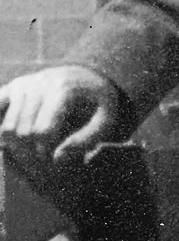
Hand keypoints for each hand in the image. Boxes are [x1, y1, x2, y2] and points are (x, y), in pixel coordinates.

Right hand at [0, 65, 121, 167]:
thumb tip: (58, 158)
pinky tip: (10, 144)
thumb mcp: (107, 118)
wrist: (86, 75)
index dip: (46, 152)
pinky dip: (0, 133)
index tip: (56, 162)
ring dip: (18, 149)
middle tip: (44, 165)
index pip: (42, 131)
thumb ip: (87, 139)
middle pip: (22, 132)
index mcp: (62, 90)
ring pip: (6, 129)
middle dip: (32, 154)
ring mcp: (20, 85)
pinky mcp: (10, 88)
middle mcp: (37, 84)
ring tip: (35, 154)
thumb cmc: (97, 101)